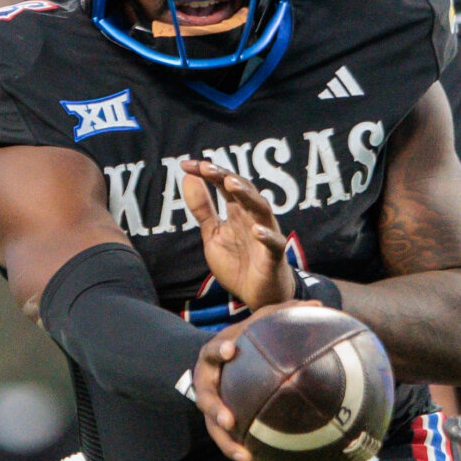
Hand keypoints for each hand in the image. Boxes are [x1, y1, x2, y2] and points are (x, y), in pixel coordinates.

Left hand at [181, 159, 295, 309]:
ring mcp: (266, 234)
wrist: (259, 296)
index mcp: (237, 211)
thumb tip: (188, 177)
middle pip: (243, 190)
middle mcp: (253, 217)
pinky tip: (256, 230)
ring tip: (231, 185)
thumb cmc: (238, 262)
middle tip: (206, 167)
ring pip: (261, 209)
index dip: (207, 173)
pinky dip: (267, 236)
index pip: (224, 184)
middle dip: (225, 177)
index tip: (186, 164)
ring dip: (247, 196)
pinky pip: (274, 243)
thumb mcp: (212, 234)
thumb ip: (202, 208)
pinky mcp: (274, 256)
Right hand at [191, 300, 320, 460]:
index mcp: (214, 356)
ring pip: (214, 429)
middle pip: (205, 399)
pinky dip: (245, 454)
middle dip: (215, 410)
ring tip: (246, 456)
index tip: (230, 348)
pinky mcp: (220, 424)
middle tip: (229, 420)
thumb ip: (283, 313)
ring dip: (228, 443)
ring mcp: (212, 406)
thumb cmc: (245, 340)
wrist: (221, 360)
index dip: (219, 350)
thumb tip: (319, 306)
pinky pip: (230, 441)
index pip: (213, 351)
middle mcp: (207, 383)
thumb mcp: (259, 323)